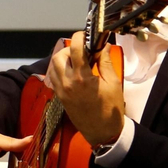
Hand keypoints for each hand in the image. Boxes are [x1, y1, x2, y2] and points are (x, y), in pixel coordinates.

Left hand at [48, 32, 125, 148]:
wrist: (103, 132)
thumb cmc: (111, 109)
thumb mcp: (113, 83)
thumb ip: (105, 62)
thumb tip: (103, 46)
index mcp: (82, 78)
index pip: (75, 49)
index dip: (79, 37)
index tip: (85, 34)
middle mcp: (67, 83)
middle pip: (59, 55)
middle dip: (70, 48)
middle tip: (83, 50)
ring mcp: (61, 90)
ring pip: (53, 65)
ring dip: (63, 58)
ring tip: (78, 60)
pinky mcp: (59, 96)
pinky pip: (54, 77)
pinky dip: (60, 69)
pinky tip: (73, 71)